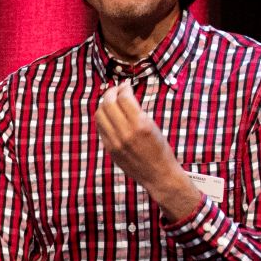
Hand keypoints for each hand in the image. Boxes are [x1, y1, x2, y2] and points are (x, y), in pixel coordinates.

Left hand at [92, 85, 205, 222]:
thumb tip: (124, 95)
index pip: (123, 98)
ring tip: (112, 101)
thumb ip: (136, 112)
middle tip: (117, 90)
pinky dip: (104, 118)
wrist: (158, 175)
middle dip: (111, 92)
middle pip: (107, 104)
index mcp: (140, 125)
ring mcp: (115, 142)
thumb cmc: (161, 150)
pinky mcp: (110, 150)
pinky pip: (101, 128)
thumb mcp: (153, 126)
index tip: (126, 85)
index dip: (123, 88)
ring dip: (104, 104)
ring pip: (100, 115)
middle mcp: (126, 133)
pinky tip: (111, 116)